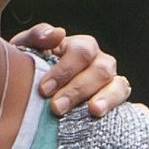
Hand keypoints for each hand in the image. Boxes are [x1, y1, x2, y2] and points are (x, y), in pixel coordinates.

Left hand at [12, 25, 131, 118]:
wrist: (29, 97)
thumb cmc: (29, 70)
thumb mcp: (25, 51)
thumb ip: (36, 37)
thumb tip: (58, 33)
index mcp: (79, 47)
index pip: (81, 52)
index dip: (64, 70)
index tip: (44, 89)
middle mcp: (98, 62)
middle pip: (100, 70)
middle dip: (78, 89)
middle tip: (56, 108)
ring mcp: (110, 82)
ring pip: (117, 84)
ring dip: (105, 98)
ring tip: (93, 111)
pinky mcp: (114, 101)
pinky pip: (123, 100)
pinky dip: (115, 106)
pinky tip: (103, 115)